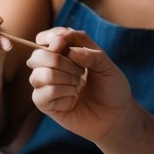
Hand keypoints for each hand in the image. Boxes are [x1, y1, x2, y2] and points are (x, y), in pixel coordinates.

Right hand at [27, 27, 133, 141]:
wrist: (116, 115)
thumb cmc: (111, 88)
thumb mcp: (107, 66)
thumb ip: (91, 55)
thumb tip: (70, 53)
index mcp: (66, 52)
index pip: (48, 37)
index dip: (52, 37)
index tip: (62, 43)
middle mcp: (53, 67)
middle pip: (37, 56)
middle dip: (58, 61)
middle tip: (80, 71)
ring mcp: (47, 86)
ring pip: (38, 76)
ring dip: (63, 79)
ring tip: (77, 86)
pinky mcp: (47, 105)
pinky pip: (41, 96)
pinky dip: (62, 95)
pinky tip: (73, 100)